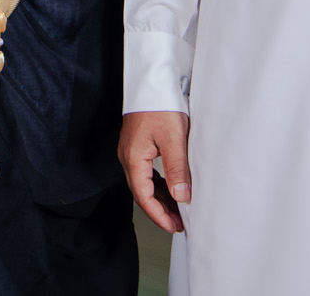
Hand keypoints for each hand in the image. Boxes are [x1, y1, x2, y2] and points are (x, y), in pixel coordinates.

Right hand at [119, 110, 190, 233]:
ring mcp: (131, 151)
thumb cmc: (161, 105)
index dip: (159, 215)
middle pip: (141, 193)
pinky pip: (146, 172)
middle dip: (160, 210)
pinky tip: (171, 188)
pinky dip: (158, 184)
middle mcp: (128, 157)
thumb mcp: (173, 139)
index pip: (143, 197)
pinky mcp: (137, 145)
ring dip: (159, 198)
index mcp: (133, 158)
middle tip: (179, 223)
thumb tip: (181, 197)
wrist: (152, 82)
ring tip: (177, 209)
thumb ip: (177, 170)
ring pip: (143, 183)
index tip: (174, 227)